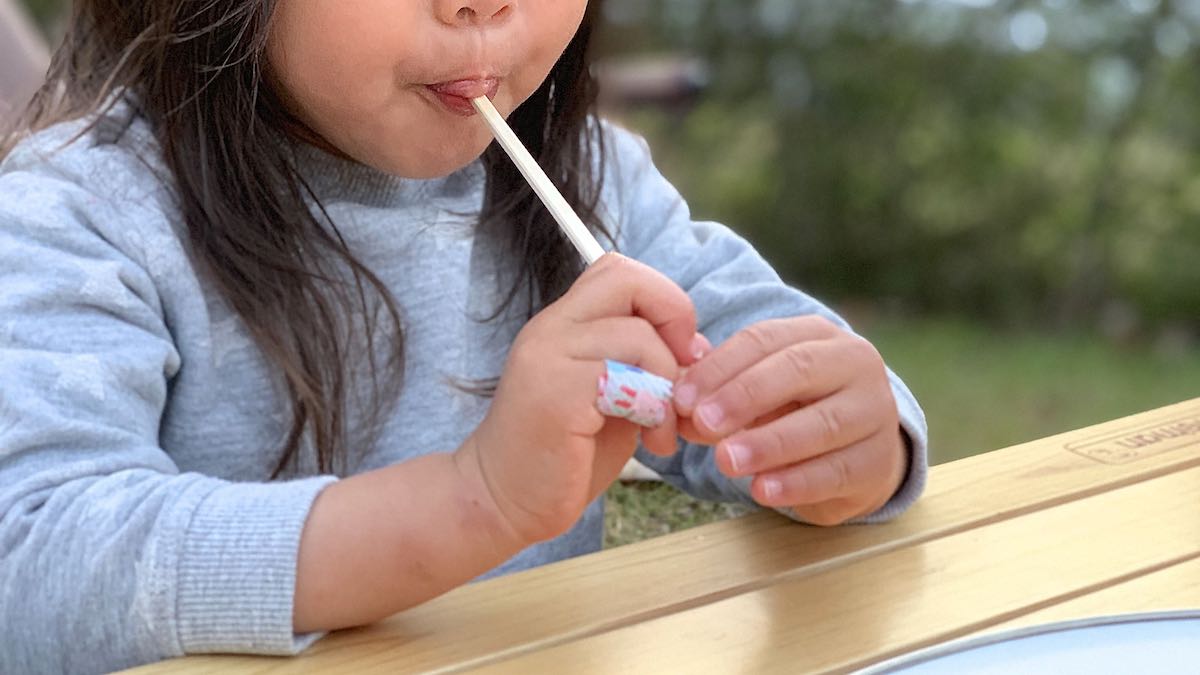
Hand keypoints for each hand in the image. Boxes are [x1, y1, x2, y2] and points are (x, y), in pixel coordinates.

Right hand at [460, 254, 700, 545]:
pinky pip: (627, 380)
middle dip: (674, 318)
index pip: (619, 271)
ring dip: (668, 386)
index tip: (679, 353)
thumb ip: (643, 364)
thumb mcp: (611, 397)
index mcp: (563, 324)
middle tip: (681, 373)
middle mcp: (551, 330)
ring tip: (661, 430)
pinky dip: (655, 411)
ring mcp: (549, 358)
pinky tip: (651, 442)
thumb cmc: (562, 457)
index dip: (663, 301)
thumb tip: (697, 347)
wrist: (501, 503)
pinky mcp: (556, 396)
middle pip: (628, 280)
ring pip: (638, 337)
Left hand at [674, 316, 907, 525]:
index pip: (765, 339)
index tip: (683, 399)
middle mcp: (854, 363)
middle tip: (704, 424)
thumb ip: (719, 396)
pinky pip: (837, 471)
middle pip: (798, 370)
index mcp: (817, 335)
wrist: (857, 454)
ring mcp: (874, 411)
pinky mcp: (878, 461)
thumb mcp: (759, 395)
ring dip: (769, 443)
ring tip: (727, 461)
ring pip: (823, 424)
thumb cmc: (796, 412)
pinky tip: (762, 490)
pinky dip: (796, 482)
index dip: (720, 367)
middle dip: (745, 396)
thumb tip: (679, 411)